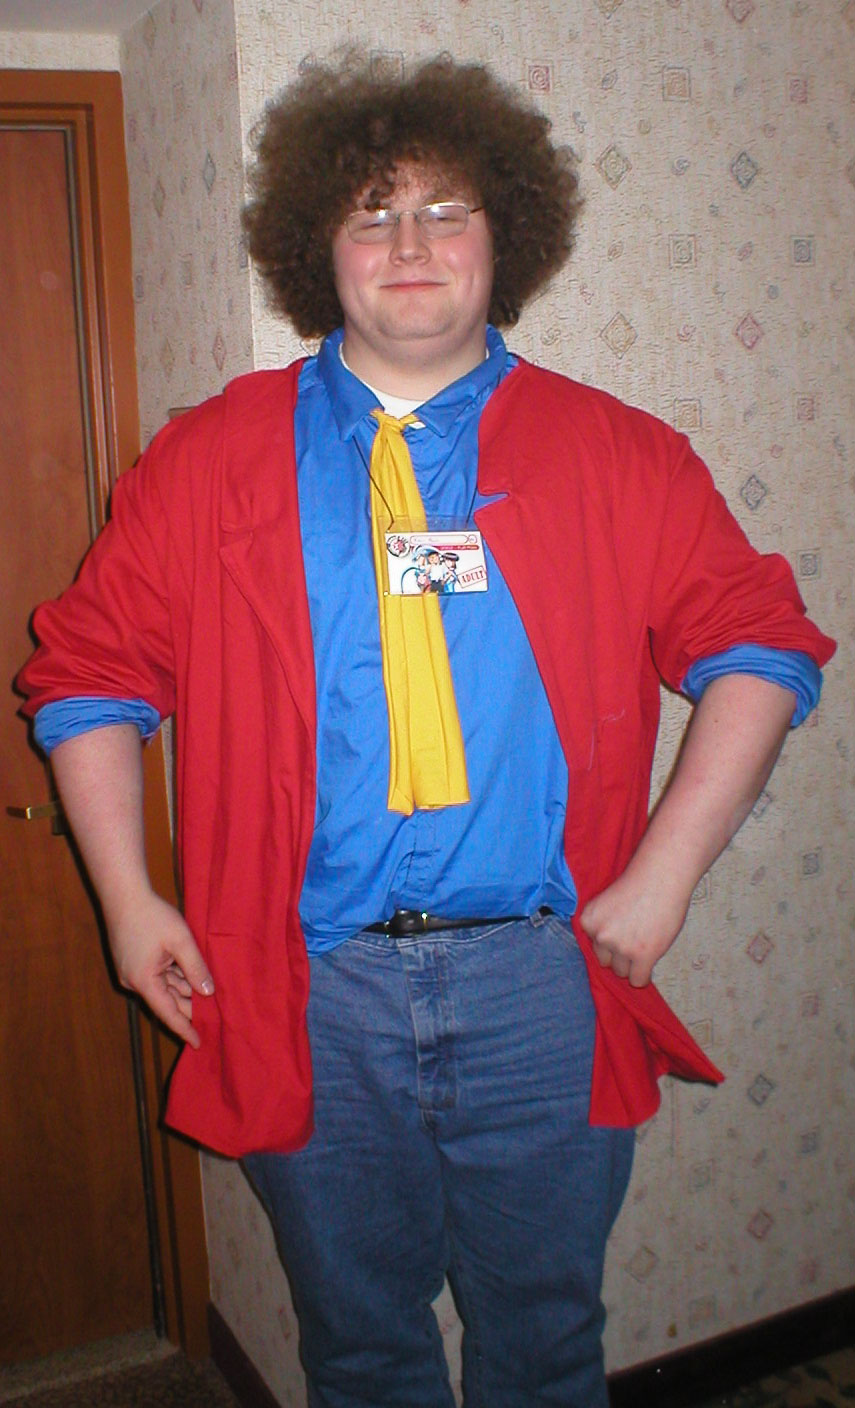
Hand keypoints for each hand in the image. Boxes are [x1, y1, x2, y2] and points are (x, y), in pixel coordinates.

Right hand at [108, 890, 214, 1048]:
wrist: (124, 894)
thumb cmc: (152, 915)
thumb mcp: (181, 940)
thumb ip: (196, 968)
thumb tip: (208, 992)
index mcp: (144, 981)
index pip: (168, 1013)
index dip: (184, 1029)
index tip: (198, 1043)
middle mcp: (134, 981)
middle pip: (166, 1001)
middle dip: (188, 1007)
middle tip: (212, 1016)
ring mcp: (131, 972)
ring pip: (162, 987)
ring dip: (182, 990)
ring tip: (206, 996)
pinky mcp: (131, 962)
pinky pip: (156, 976)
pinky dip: (173, 978)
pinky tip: (190, 976)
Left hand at [579, 864, 690, 987]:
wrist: (662, 875)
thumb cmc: (640, 884)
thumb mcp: (607, 903)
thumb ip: (604, 925)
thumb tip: (607, 951)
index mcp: (588, 920)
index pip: (594, 945)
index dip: (611, 939)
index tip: (623, 929)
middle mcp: (601, 935)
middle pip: (606, 961)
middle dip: (619, 954)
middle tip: (636, 938)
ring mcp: (621, 947)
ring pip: (622, 972)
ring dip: (633, 963)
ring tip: (646, 942)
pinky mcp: (642, 955)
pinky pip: (638, 980)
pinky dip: (643, 976)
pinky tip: (650, 963)